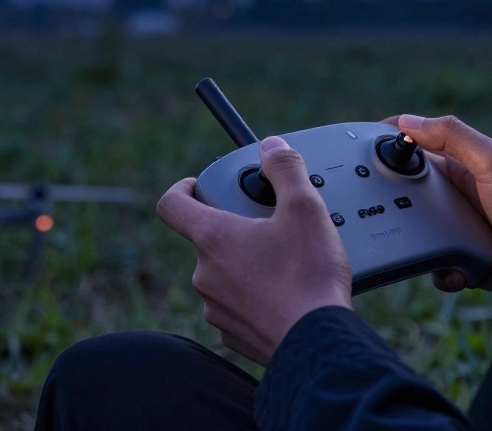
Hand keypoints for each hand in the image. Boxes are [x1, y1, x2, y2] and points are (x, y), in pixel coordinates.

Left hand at [157, 136, 351, 365]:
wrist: (318, 344)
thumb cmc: (308, 277)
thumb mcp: (305, 208)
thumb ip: (285, 168)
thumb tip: (272, 147)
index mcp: (213, 238)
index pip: (172, 205)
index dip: (183, 189)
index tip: (200, 186)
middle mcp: (205, 274)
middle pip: (209, 238)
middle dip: (237, 227)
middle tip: (273, 225)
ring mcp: (216, 307)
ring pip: (224, 273)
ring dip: (247, 262)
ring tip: (286, 261)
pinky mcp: (234, 333)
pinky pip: (237, 304)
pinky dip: (255, 294)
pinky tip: (286, 292)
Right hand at [390, 114, 491, 310]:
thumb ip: (454, 137)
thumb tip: (408, 121)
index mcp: (463, 165)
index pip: (417, 145)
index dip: (391, 142)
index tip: (360, 146)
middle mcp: (458, 194)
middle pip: (408, 189)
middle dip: (391, 196)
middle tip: (374, 205)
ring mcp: (460, 227)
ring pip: (416, 230)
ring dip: (413, 240)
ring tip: (418, 245)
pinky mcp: (464, 259)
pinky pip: (435, 263)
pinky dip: (438, 269)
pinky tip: (454, 270)